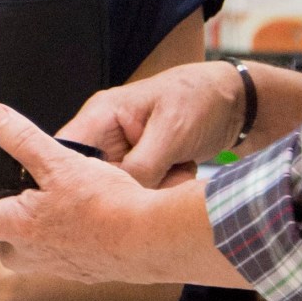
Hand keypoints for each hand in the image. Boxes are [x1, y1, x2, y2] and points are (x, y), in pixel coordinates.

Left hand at [0, 104, 158, 283]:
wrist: (155, 242)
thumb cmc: (109, 208)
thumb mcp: (59, 162)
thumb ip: (22, 139)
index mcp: (18, 228)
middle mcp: (32, 255)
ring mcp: (60, 267)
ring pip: (30, 250)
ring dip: (30, 230)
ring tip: (43, 203)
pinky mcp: (86, 272)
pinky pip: (62, 255)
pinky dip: (62, 237)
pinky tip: (80, 220)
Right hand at [58, 64, 244, 183]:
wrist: (236, 101)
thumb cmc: (201, 100)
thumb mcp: (171, 132)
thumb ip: (142, 165)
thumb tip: (121, 197)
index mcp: (102, 114)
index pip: (65, 149)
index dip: (67, 177)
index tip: (92, 199)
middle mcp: (106, 134)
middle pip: (91, 175)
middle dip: (122, 187)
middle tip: (156, 183)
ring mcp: (123, 150)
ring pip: (118, 186)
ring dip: (146, 190)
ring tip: (177, 173)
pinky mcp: (141, 164)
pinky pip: (138, 188)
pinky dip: (159, 190)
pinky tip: (181, 175)